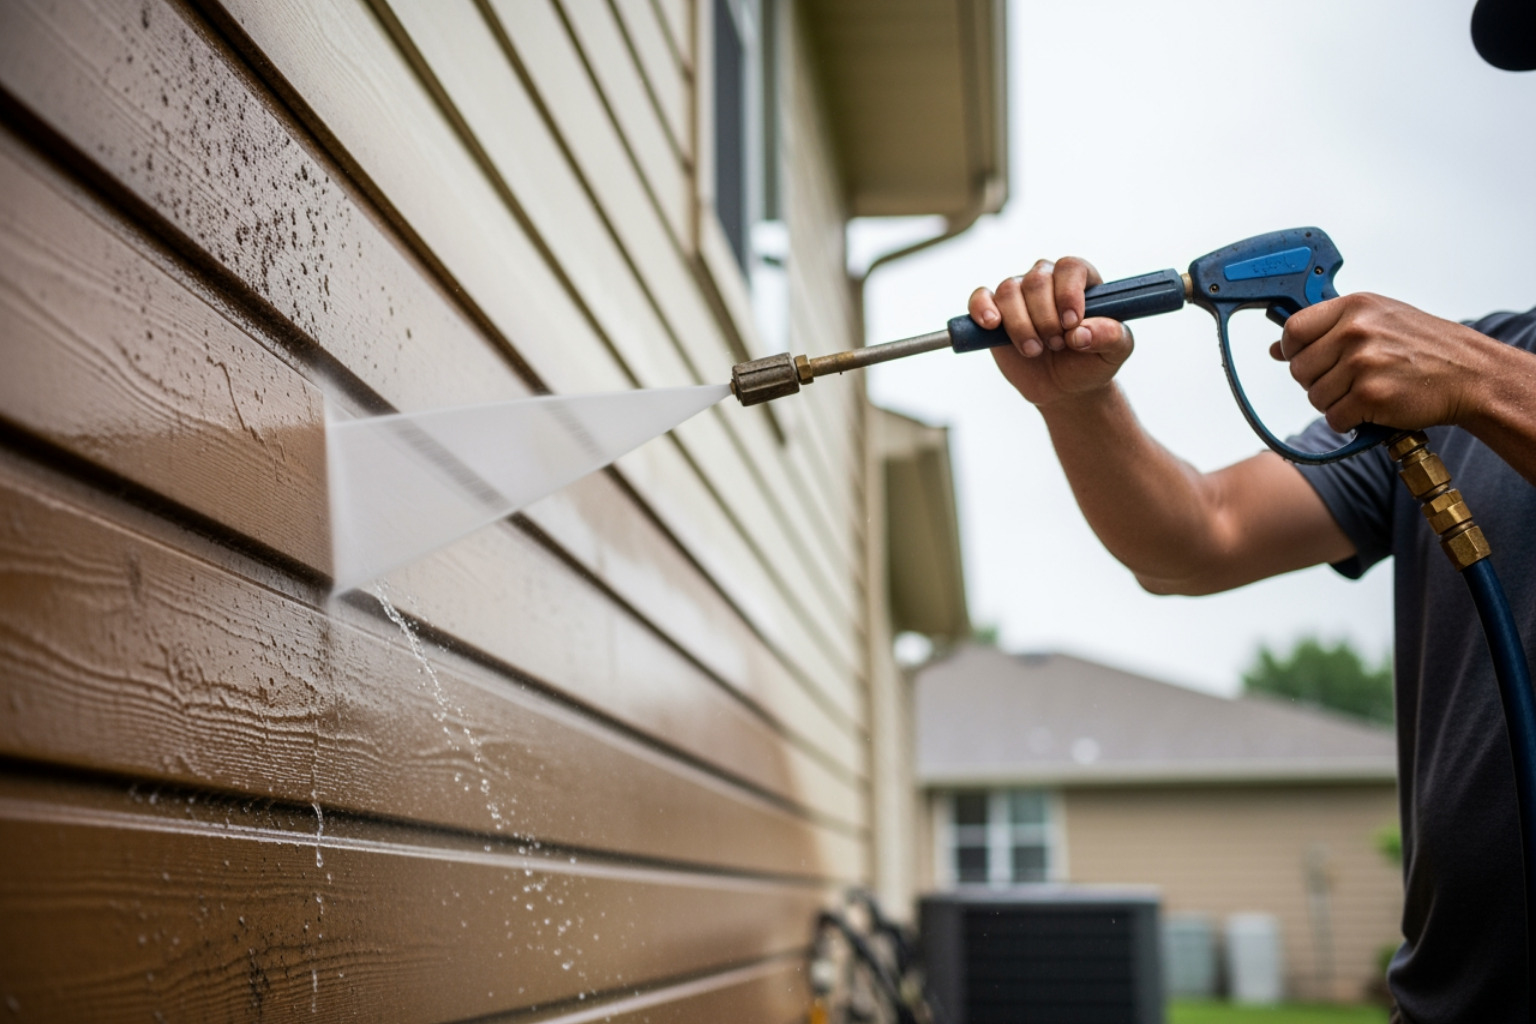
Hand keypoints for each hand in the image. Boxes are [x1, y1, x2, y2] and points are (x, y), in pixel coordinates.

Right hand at [968, 257, 1133, 407]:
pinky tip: (993, 325)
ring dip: (1020, 325)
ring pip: (1009, 290)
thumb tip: (1081, 332)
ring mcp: (1019, 295)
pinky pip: (981, 297)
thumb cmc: (1091, 362)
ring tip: (1034, 350)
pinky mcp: (994, 312)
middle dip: (1045, 318)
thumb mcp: (1115, 353)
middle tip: (1056, 345)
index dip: (1068, 293)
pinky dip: (982, 309)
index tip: (1071, 323)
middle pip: (1037, 279)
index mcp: (1080, 280)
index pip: (1070, 267)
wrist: (1064, 388)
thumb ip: (1111, 336)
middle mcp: (1048, 280)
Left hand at [1273, 293, 1496, 433]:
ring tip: (1366, 391)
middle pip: (1299, 369)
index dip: (1294, 350)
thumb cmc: (1422, 345)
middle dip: (1317, 381)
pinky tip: (1374, 408)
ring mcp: (1363, 364)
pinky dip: (1350, 421)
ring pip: (1315, 397)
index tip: (1308, 357)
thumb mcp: (1377, 319)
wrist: (1470, 373)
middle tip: (1350, 379)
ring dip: (1335, 403)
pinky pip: (1334, 419)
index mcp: (1354, 307)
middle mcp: (1355, 332)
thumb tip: (1276, 348)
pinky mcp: (1371, 397)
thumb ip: (1326, 328)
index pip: (1293, 330)